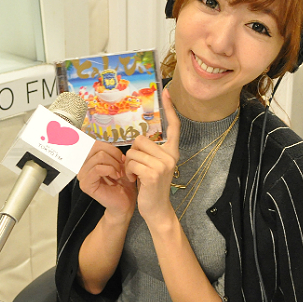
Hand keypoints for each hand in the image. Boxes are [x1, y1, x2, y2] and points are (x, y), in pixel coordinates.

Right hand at [77, 140, 135, 218]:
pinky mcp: (86, 184)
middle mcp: (82, 167)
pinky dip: (110, 170)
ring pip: (98, 157)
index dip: (111, 148)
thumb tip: (112, 145)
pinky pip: (98, 169)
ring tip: (120, 173)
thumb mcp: (119, 163)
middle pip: (96, 148)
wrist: (125, 202)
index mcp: (88, 161)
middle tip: (121, 166)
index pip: (95, 143)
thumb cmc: (123, 183)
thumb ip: (112, 152)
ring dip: (114, 164)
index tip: (121, 158)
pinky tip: (116, 176)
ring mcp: (82, 176)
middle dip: (113, 155)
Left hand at [124, 89, 180, 221]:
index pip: (173, 127)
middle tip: (137, 167)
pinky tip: (136, 181)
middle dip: (133, 153)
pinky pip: (132, 162)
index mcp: (172, 152)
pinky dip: (129, 172)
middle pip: (141, 139)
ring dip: (129, 164)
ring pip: (134, 151)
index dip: (170, 109)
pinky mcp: (154, 173)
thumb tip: (138, 138)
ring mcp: (163, 164)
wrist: (156, 209)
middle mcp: (170, 156)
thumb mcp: (152, 165)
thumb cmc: (150, 186)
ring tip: (136, 175)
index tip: (167, 92)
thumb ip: (150, 151)